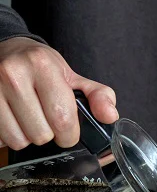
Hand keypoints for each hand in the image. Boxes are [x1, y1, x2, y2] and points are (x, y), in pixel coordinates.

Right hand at [0, 36, 116, 149]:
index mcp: (43, 67)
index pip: (62, 118)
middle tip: (47, 121)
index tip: (69, 132)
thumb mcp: (74, 77)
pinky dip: (9, 135)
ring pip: (18, 140)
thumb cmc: (43, 68)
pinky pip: (0, 138)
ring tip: (30, 120)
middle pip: (41, 134)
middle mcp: (13, 74)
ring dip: (28, 137)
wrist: (9, 51)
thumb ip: (99, 97)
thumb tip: (110, 116)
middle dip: (49, 135)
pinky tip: (15, 120)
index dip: (70, 134)